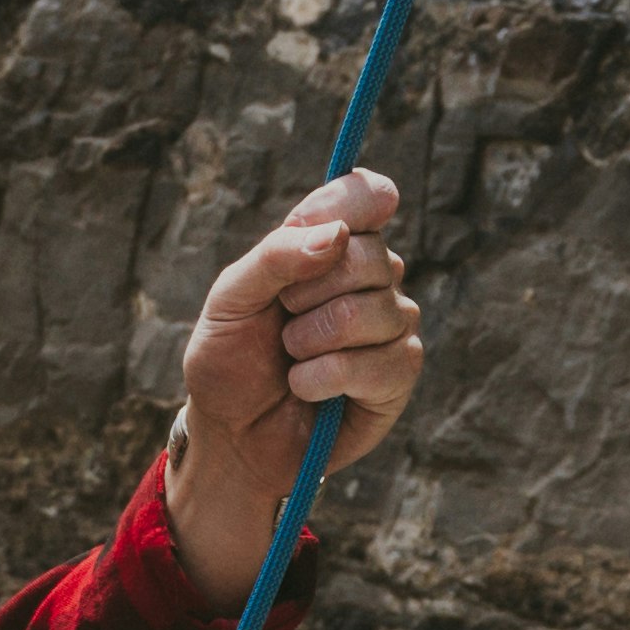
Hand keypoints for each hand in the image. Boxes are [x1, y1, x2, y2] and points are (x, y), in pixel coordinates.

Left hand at [166, 174, 416, 606]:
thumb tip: (336, 235)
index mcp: (330, 243)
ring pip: (374, 310)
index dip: (352, 202)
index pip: (367, 195)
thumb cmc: (230, 361)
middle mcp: (370, 277)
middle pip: (370, 254)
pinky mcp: (399, 374)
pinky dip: (329, 376)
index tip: (318, 229)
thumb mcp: (230, 300)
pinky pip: (383, 361)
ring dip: (312, 341)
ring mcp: (392, 324)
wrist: (230, 434)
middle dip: (307, 293)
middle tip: (281, 320)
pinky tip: (308, 388)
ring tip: (290, 360)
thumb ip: (275, 257)